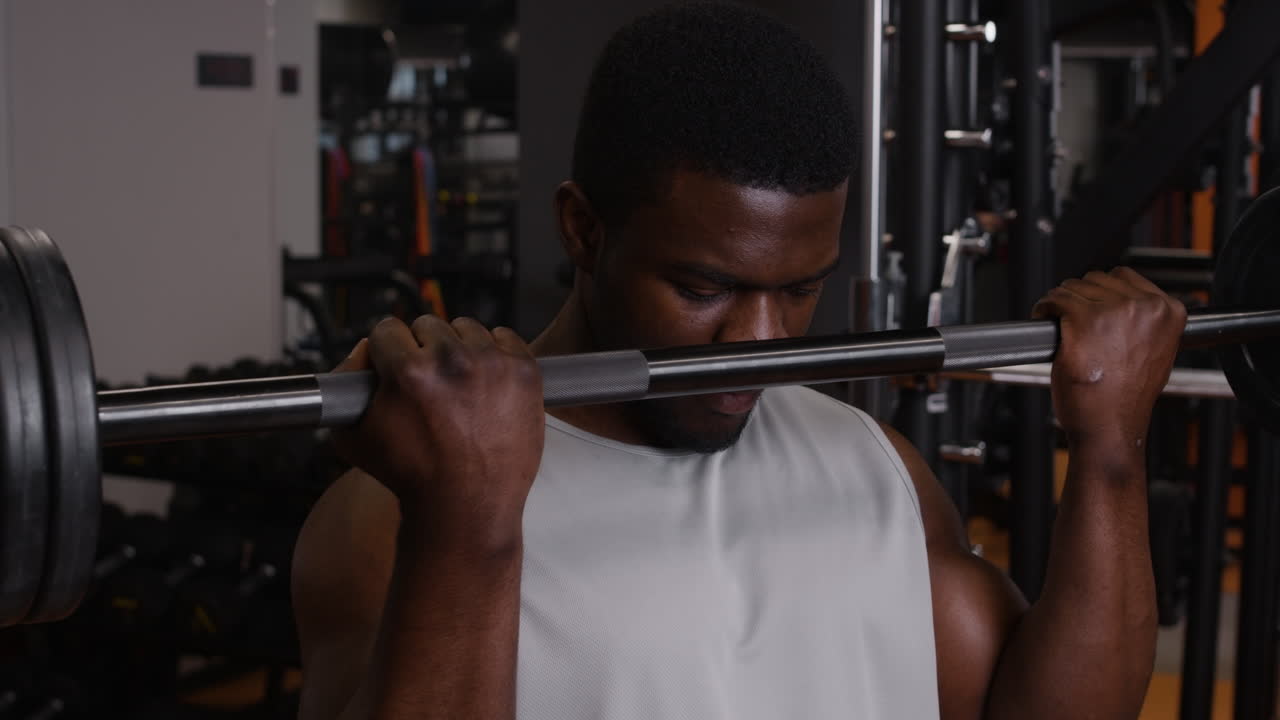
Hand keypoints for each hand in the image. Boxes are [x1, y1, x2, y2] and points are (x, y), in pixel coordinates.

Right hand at [332, 315, 544, 549]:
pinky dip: (496, 353)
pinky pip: (505, 338)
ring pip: (467, 329)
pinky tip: (486, 382)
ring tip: (459, 385)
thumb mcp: (352, 435)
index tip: (397, 368)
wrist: (467, 504)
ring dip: (460, 349)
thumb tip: (366, 348)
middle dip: (424, 349)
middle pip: (429, 325)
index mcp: (408, 371)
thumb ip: (344, 381)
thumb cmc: (409, 476)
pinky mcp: (524, 371)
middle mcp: (452, 361)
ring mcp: (493, 364)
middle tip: (430, 383)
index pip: (389, 328)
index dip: (389, 350)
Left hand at [1032, 268, 1185, 448]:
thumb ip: (1144, 322)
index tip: (1092, 306)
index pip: (1125, 278)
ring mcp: (1114, 311)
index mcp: (1169, 311)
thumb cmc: (1126, 398)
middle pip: (1098, 280)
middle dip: (1081, 297)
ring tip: (1060, 323)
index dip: (1102, 292)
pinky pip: (1055, 298)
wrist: (1111, 425)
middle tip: (1072, 320)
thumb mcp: (1154, 351)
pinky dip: (1044, 307)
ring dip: (1061, 302)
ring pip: (1074, 287)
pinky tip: (1045, 319)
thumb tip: (1121, 303)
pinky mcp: (1083, 319)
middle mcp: (1145, 306)